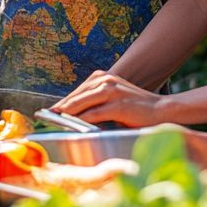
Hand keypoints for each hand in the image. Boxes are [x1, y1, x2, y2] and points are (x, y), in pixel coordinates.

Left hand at [51, 71, 167, 126]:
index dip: (61, 104)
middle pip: (75, 97)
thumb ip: (94, 103)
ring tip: (53, 124)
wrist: (162, 110)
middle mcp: (105, 80)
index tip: (46, 113)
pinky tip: (72, 129)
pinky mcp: (117, 105)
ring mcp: (111, 91)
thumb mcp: (113, 100)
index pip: (76, 92)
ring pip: (80, 105)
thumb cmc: (136, 108)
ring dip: (65, 115)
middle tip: (44, 120)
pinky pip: (93, 115)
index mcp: (102, 77)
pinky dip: (80, 123)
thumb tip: (71, 114)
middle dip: (59, 110)